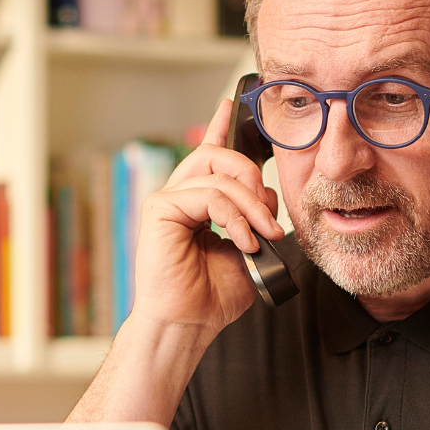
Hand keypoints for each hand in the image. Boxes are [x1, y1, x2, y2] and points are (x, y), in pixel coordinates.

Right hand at [128, 98, 287, 335]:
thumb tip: (269, 199)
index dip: (219, 127)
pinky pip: (208, 195)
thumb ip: (255, 219)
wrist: (188, 324)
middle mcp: (178, 195)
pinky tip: (243, 240)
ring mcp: (166, 200)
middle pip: (217, 155)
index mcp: (196, 202)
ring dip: (251, 206)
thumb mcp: (247, 249)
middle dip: (252, 176)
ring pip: (218, 175)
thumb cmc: (212, 296)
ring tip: (263, 236)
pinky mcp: (159, 209)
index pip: (208, 155)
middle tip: (270, 215)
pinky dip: (234, 217)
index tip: (232, 105)